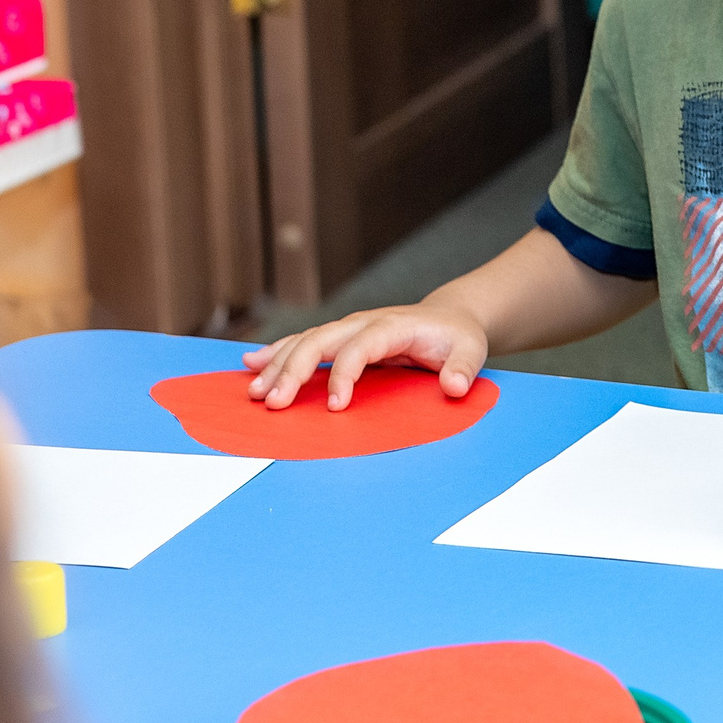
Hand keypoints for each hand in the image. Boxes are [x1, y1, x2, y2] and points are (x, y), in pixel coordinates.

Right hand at [240, 302, 489, 410]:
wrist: (450, 318)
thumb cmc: (457, 336)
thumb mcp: (472, 349)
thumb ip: (463, 367)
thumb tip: (453, 386)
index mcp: (393, 326)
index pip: (361, 347)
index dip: (345, 374)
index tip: (335, 405)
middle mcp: (364, 323)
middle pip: (321, 340)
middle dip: (293, 370)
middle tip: (274, 402)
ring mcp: (348, 329)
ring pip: (305, 341)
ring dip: (277, 364)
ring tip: (254, 391)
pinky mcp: (340, 338)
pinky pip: (303, 342)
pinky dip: (276, 353)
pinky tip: (251, 365)